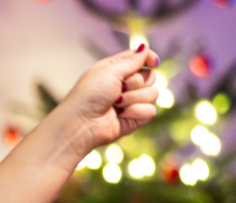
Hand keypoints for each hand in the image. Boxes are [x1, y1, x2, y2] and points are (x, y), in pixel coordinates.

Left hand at [47, 45, 161, 155]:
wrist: (82, 122)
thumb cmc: (90, 93)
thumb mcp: (109, 71)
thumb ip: (131, 60)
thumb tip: (144, 47)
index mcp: (116, 69)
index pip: (140, 59)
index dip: (149, 59)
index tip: (153, 62)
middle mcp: (126, 84)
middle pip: (150, 76)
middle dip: (136, 82)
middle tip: (119, 88)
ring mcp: (132, 101)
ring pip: (153, 94)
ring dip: (133, 98)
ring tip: (116, 104)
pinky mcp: (136, 117)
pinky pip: (150, 111)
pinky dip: (135, 112)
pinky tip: (120, 115)